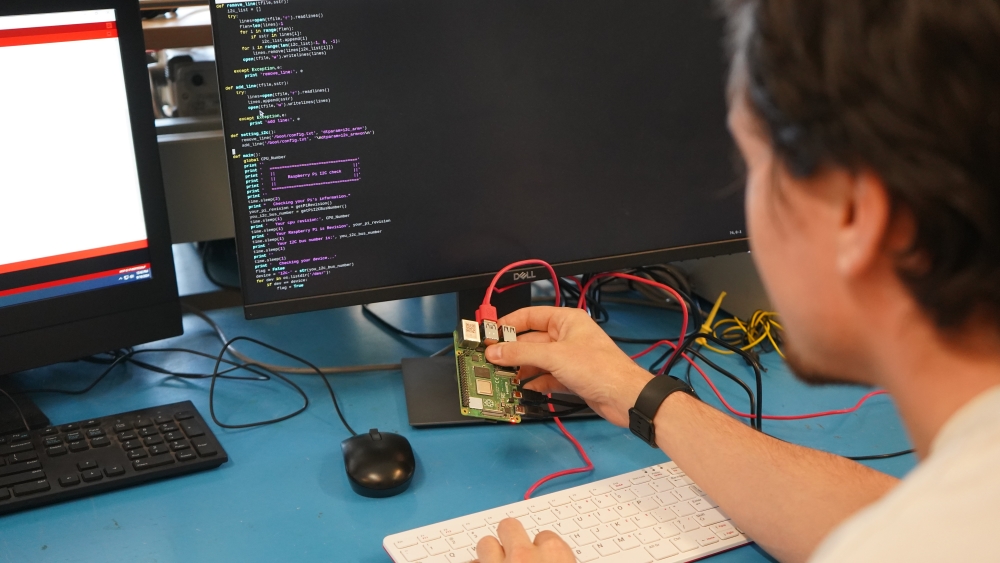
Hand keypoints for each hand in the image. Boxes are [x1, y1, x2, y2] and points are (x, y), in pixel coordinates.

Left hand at [476, 518, 575, 562]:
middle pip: (509, 527)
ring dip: (490, 554)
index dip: (543, 551)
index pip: (546, 537)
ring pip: (485, 544)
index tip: (544, 560)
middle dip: (511, 539)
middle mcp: (524, 556)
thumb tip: (555, 558)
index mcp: (555, 555)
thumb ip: (561, 559)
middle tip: (516, 557)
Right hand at [485, 307, 652, 426]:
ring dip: (522, 369)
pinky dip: (536, 382)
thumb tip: (496, 351)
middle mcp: (568, 336)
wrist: (625, 397)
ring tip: (504, 376)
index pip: (530, 316)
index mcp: (566, 320)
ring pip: (538, 360)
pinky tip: (525, 388)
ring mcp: (570, 358)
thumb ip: (521, 353)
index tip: (490, 334)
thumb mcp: (554, 356)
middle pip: (531, 340)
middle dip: (513, 351)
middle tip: (491, 360)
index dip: (509, 324)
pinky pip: (547, 377)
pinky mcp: (573, 377)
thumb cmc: (599, 368)